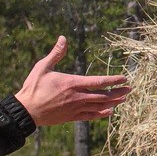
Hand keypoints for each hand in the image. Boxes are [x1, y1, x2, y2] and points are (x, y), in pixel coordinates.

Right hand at [15, 36, 129, 126]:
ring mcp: (76, 108)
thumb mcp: (43, 67)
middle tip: (129, 89)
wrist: (27, 110)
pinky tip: (109, 112)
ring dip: (113, 102)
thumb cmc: (34, 87)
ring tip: (124, 99)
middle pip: (103, 95)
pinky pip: (91, 116)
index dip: (113, 80)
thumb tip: (63, 38)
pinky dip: (102, 114)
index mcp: (72, 83)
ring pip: (99, 106)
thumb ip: (56, 53)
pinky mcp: (72, 117)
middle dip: (118, 92)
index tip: (123, 78)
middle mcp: (77, 97)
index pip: (98, 82)